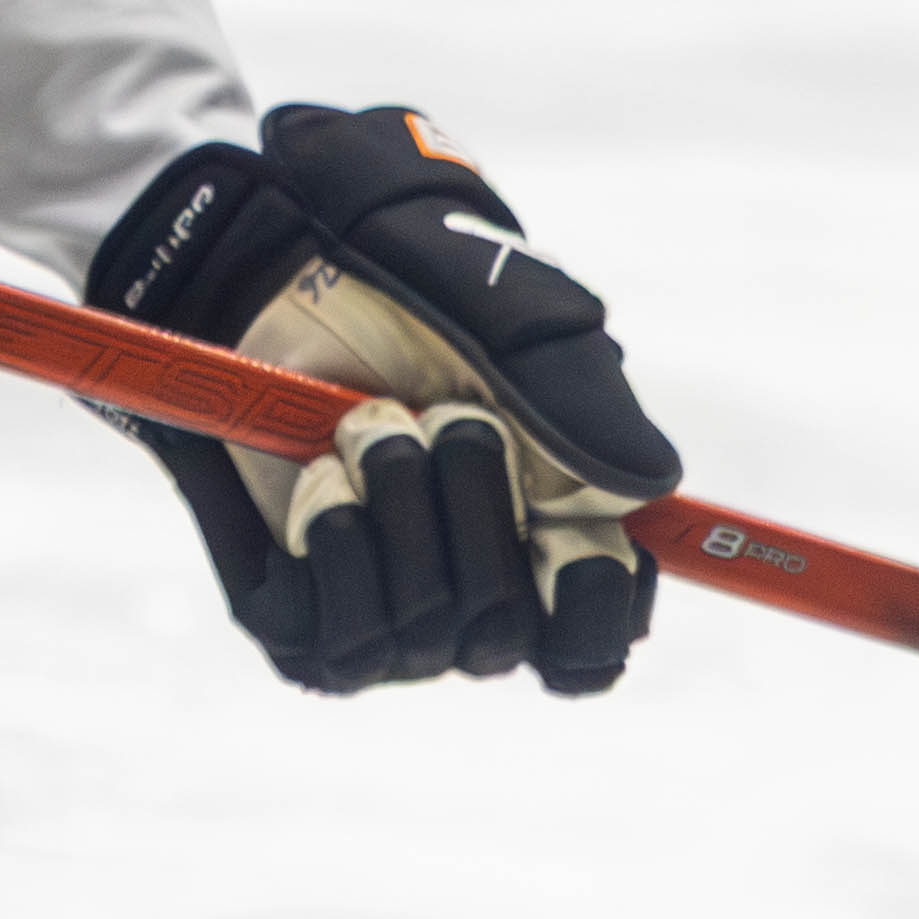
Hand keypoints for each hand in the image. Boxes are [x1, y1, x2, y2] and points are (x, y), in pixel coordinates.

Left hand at [93, 106, 679, 696]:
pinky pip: (323, 629)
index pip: (587, 650)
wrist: (270, 269)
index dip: (591, 614)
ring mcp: (377, 612)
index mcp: (538, 541)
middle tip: (448, 416)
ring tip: (367, 420)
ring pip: (417, 631)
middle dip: (478, 511)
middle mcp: (462, 594)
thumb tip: (647, 488)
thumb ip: (583, 401)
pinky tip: (316, 468)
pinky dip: (330, 532)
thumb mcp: (510, 322)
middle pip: (503, 634)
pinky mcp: (291, 614)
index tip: (573, 541)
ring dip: (398, 503)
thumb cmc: (406, 291)